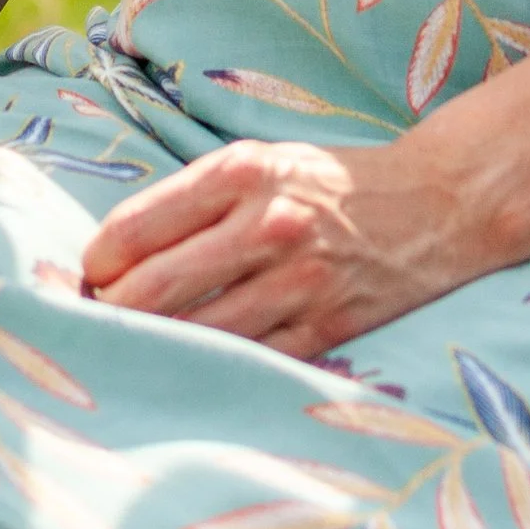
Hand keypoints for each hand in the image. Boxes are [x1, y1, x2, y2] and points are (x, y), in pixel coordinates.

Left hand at [81, 137, 480, 354]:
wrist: (437, 204)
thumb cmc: (330, 183)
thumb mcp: (261, 162)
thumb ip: (194, 200)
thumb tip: (113, 256)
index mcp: (241, 173)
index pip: (134, 228)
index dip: (97, 262)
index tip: (92, 274)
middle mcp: (266, 224)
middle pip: (150, 289)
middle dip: (111, 311)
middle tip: (101, 318)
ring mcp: (298, 282)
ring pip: (193, 332)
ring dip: (154, 345)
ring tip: (138, 345)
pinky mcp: (325, 327)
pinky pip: (248, 358)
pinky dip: (212, 366)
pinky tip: (194, 366)